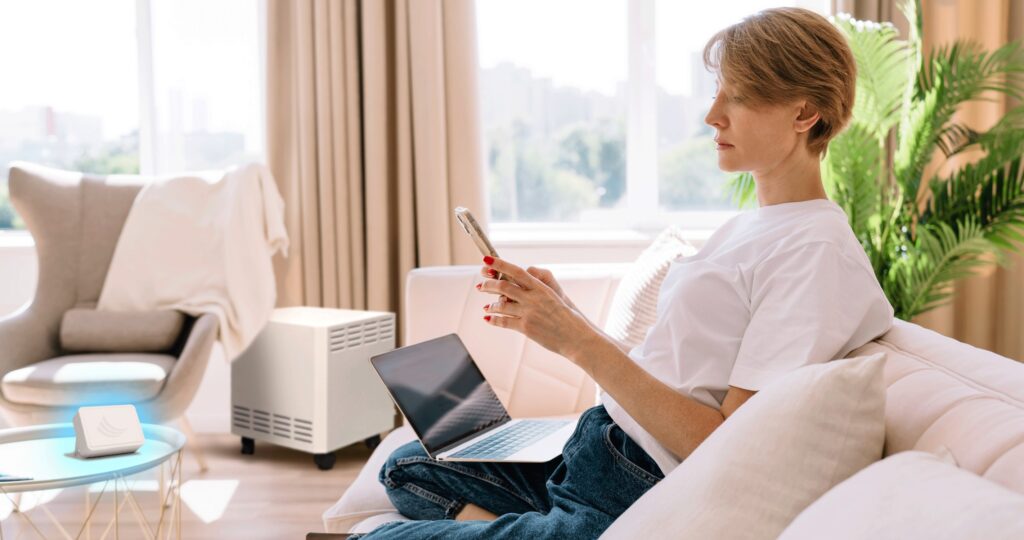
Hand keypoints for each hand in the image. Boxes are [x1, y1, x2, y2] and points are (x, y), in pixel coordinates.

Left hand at [477, 256, 596, 360]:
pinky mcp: (526, 327)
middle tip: (481, 285)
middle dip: (488, 284)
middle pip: (503, 286)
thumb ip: (539, 288)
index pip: (516, 271)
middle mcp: (533, 298)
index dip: (499, 264)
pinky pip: (503, 321)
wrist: (577, 336)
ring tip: (486, 307)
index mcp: (541, 287)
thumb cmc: (568, 317)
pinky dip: (493, 320)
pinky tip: (488, 319)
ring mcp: (528, 313)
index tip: (486, 259)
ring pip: (501, 304)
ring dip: (490, 305)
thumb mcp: (556, 296)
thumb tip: (524, 281)